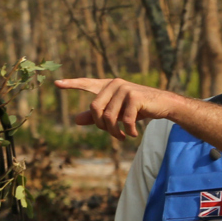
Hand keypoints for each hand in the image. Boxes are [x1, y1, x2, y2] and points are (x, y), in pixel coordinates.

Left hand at [56, 78, 184, 139]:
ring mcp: (125, 89)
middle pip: (95, 108)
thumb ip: (97, 115)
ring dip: (114, 131)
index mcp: (109, 85)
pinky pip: (124, 119)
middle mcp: (115, 84)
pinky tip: (133, 134)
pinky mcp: (135, 96)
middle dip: (102, 126)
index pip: (87, 84)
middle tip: (112, 134)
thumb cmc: (141, 107)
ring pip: (109, 116)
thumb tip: (75, 120)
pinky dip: (128, 131)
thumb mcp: (118, 112)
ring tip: (122, 137)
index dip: (72, 84)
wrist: (165, 105)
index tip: (56, 84)